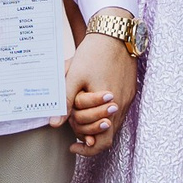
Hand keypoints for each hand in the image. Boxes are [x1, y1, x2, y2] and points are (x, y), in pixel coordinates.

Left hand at [55, 28, 137, 152]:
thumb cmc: (94, 54)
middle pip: (108, 136)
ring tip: (80, 118)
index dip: (86, 149)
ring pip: (113, 124)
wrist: (115, 33)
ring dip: (96, 125)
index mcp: (109, 106)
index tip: (72, 146)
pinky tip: (92, 106)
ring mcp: (127, 99)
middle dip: (89, 137)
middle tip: (74, 133)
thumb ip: (65, 102)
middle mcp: (122, 106)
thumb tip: (54, 124)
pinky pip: (118, 112)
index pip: (101, 142)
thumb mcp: (74, 77)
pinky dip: (104, 114)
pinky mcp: (129, 91)